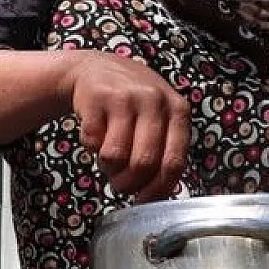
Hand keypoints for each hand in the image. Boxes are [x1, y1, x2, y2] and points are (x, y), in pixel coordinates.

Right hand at [63, 53, 190, 201]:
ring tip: (108, 158)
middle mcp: (155, 101)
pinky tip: (96, 134)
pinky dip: (91, 147)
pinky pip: (92, 142)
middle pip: (144, 163)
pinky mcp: (97, 97)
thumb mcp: (159, 118)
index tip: (144, 200)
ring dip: (108, 167)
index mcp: (178, 110)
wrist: (96, 68)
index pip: (173, 162)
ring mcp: (126, 97)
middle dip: (128, 183)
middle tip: (120, 184)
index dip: (158, 189)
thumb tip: (159, 193)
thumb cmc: (133, 103)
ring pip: (115, 156)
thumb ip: (165, 148)